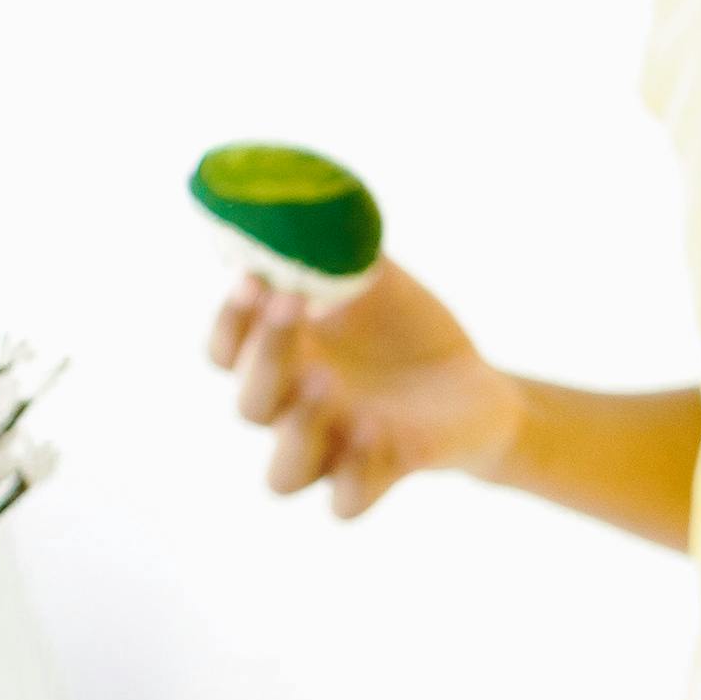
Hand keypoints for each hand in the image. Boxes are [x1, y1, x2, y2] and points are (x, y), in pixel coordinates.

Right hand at [213, 259, 524, 518]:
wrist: (474, 386)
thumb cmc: (407, 331)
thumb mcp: (375, 278)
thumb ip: (332, 246)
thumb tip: (289, 197)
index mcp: (283, 360)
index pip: (226, 351)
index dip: (231, 321)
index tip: (255, 278)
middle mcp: (295, 411)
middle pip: (250, 403)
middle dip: (266, 354)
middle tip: (291, 305)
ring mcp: (334, 450)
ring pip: (282, 474)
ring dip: (297, 432)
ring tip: (331, 386)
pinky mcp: (380, 474)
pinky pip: (345, 502)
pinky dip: (353, 477)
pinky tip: (376, 432)